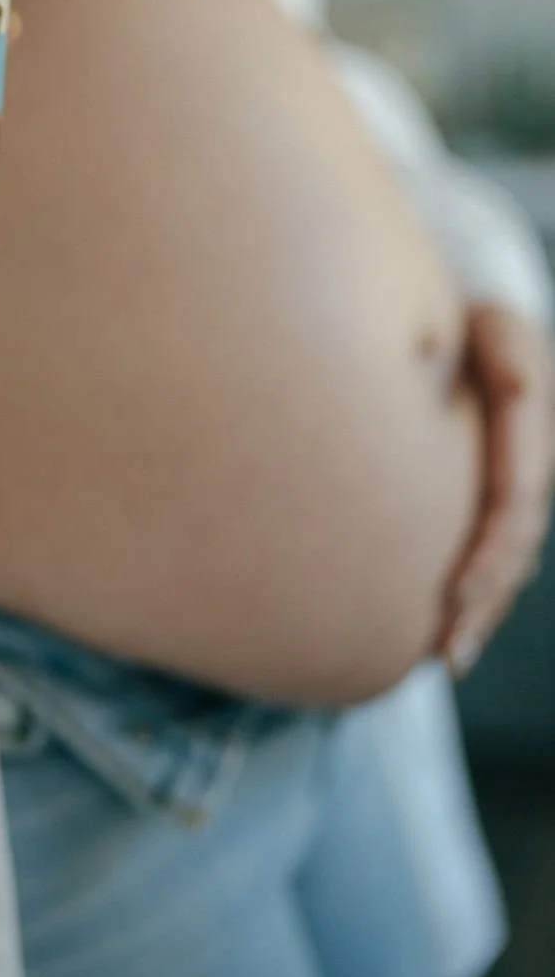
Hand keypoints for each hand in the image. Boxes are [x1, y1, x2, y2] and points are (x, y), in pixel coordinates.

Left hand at [442, 303, 554, 676]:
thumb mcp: (496, 326)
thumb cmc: (473, 320)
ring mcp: (520, 483)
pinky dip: (474, 590)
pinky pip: (492, 550)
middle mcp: (534, 465)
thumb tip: (521, 385)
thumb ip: (510, 357)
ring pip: (508, 559)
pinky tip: (441, 629)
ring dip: (481, 609)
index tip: (458, 593)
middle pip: (514, 547)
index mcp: (534, 428)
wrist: (478, 319)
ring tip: (446, 657)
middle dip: (484, 601)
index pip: (517, 505)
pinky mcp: (497, 496)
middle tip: (447, 649)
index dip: (491, 554)